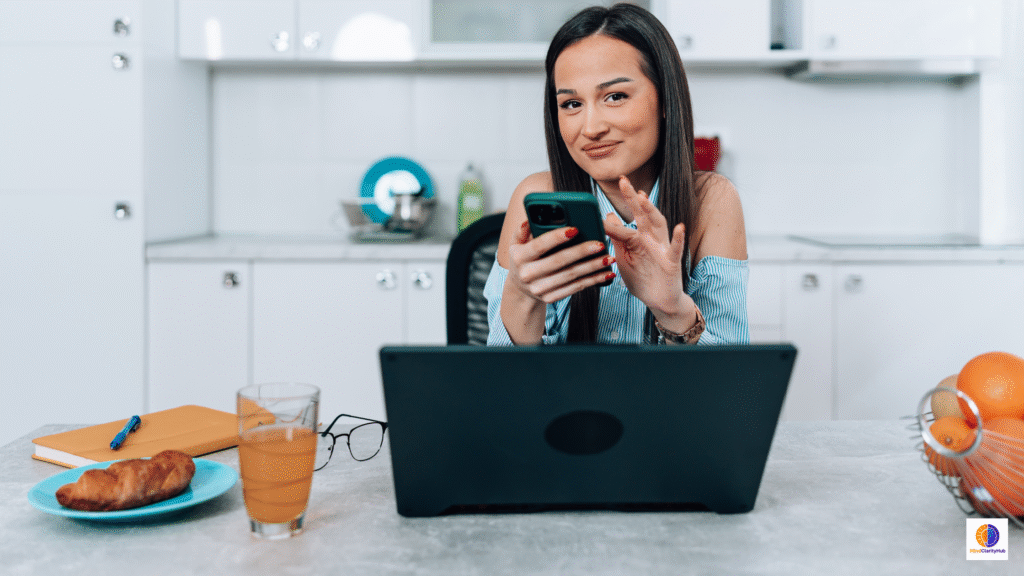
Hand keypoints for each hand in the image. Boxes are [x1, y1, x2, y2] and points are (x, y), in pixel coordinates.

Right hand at [505, 220, 614, 303]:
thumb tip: (530, 219)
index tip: (575, 229)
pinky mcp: (550, 298)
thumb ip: (522, 230)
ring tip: (608, 258)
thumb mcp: (516, 244)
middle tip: (600, 244)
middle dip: (581, 252)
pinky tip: (606, 274)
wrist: (520, 289)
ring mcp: (539, 289)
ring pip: (571, 276)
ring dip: (592, 267)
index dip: (556, 237)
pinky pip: (575, 288)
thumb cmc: (523, 259)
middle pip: (559, 261)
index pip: (539, 245)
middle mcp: (527, 274)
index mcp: (519, 257)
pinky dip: (593, 280)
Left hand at [603, 176, 693, 324]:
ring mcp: (661, 249)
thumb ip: (617, 238)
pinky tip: (680, 228)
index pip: (626, 220)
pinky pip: (676, 248)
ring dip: (651, 211)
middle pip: (642, 215)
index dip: (617, 208)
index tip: (606, 194)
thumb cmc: (642, 279)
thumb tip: (608, 216)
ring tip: (643, 198)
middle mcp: (650, 239)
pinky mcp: (671, 262)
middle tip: (623, 180)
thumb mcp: (624, 258)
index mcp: (637, 239)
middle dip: (633, 198)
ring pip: (658, 225)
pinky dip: (678, 238)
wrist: (659, 301)